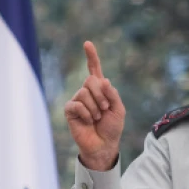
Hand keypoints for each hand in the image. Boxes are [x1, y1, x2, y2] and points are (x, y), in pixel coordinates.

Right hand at [63, 41, 125, 170]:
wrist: (104, 145)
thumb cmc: (112, 128)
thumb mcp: (119, 109)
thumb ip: (113, 94)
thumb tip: (103, 80)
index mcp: (100, 89)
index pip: (94, 69)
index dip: (91, 56)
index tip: (87, 43)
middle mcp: (87, 92)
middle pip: (90, 80)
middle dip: (101, 95)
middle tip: (105, 109)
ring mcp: (77, 100)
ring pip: (84, 92)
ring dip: (95, 107)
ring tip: (97, 118)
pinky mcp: (70, 110)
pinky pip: (77, 104)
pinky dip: (87, 113)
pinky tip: (89, 121)